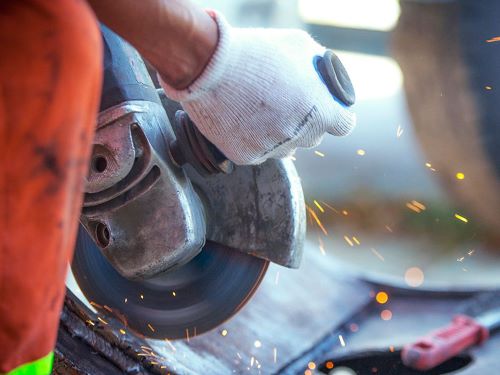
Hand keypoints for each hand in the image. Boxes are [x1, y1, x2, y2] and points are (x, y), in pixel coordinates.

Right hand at [160, 11, 355, 164]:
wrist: (209, 66)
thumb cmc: (257, 53)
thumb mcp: (299, 47)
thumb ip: (319, 67)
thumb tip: (324, 77)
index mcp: (320, 112)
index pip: (344, 125)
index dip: (336, 116)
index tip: (328, 111)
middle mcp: (300, 136)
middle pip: (312, 137)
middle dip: (305, 122)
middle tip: (286, 102)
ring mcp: (272, 149)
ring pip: (285, 147)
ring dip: (280, 133)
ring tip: (260, 108)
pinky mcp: (246, 156)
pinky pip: (258, 151)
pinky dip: (253, 138)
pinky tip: (242, 118)